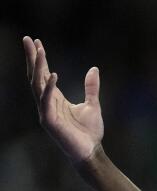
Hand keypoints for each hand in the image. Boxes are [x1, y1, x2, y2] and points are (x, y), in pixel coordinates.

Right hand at [23, 36, 103, 163]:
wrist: (91, 151)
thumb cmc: (90, 132)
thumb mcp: (93, 105)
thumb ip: (91, 88)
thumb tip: (94, 69)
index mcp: (55, 98)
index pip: (43, 74)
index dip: (40, 58)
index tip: (36, 41)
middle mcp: (47, 102)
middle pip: (36, 76)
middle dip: (32, 57)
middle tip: (27, 39)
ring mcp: (45, 111)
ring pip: (38, 85)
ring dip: (39, 67)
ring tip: (40, 50)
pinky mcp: (49, 121)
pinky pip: (46, 101)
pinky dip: (49, 88)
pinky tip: (52, 74)